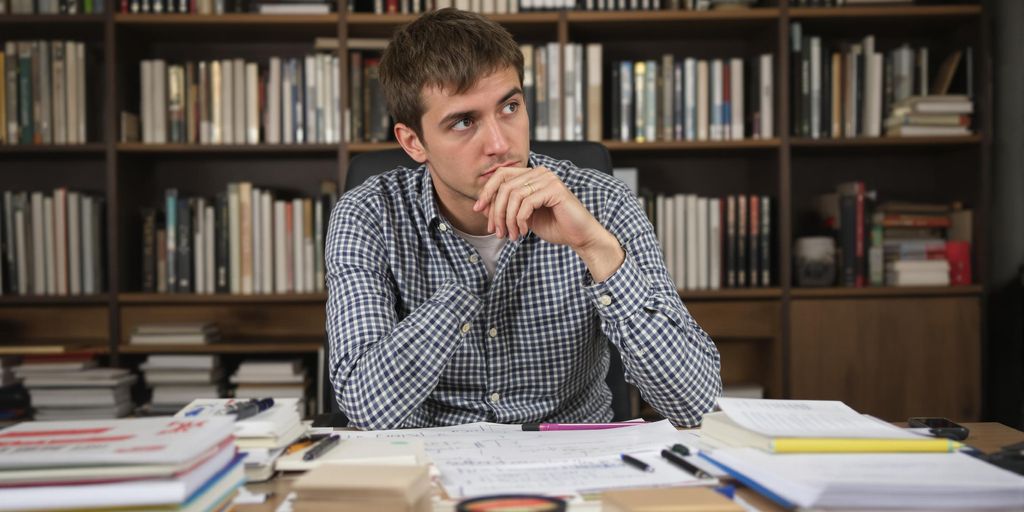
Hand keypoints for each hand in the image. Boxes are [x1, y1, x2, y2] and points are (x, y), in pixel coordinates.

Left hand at [472, 166, 624, 281]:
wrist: (579, 236)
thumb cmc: (554, 225)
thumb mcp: (522, 217)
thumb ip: (505, 208)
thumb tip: (481, 205)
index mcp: (532, 175)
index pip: (501, 175)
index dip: (487, 191)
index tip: (477, 210)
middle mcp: (539, 172)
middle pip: (504, 186)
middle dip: (496, 211)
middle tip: (496, 231)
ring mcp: (548, 179)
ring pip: (513, 195)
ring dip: (507, 219)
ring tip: (510, 235)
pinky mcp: (555, 189)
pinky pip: (526, 203)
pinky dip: (519, 220)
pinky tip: (523, 231)